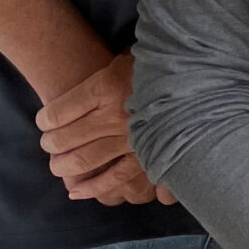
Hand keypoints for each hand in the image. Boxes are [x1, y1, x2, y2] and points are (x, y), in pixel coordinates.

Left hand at [36, 54, 173, 205]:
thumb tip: (90, 80)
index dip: (46, 120)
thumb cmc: (163, 64)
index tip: (45, 121)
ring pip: (84, 160)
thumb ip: (109, 70)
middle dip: (51, 144)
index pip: (58, 113)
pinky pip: (114, 177)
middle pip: (64, 138)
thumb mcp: (132, 56)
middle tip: (49, 145)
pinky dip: (93, 187)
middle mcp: (114, 115)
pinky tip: (76, 192)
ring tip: (57, 166)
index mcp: (106, 86)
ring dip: (64, 166)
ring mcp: (130, 138)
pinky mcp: (145, 156)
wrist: (204, 72)